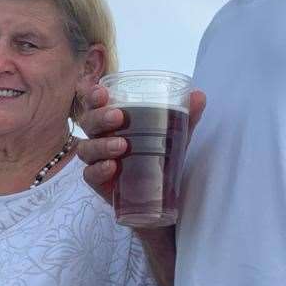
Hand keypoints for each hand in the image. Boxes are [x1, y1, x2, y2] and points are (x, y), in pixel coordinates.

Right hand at [76, 85, 205, 204]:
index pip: (95, 102)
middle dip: (100, 117)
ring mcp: (96, 159)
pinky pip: (89, 174)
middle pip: (88, 122)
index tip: (102, 93)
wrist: (159, 192)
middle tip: (118, 117)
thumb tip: (199, 95)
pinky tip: (113, 167)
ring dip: (102, 144)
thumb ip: (186, 115)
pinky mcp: (98, 181)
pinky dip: (99, 170)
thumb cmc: (158, 153)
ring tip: (122, 146)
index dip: (93, 95)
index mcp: (112, 117)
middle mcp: (100, 135)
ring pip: (86, 148)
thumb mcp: (175, 133)